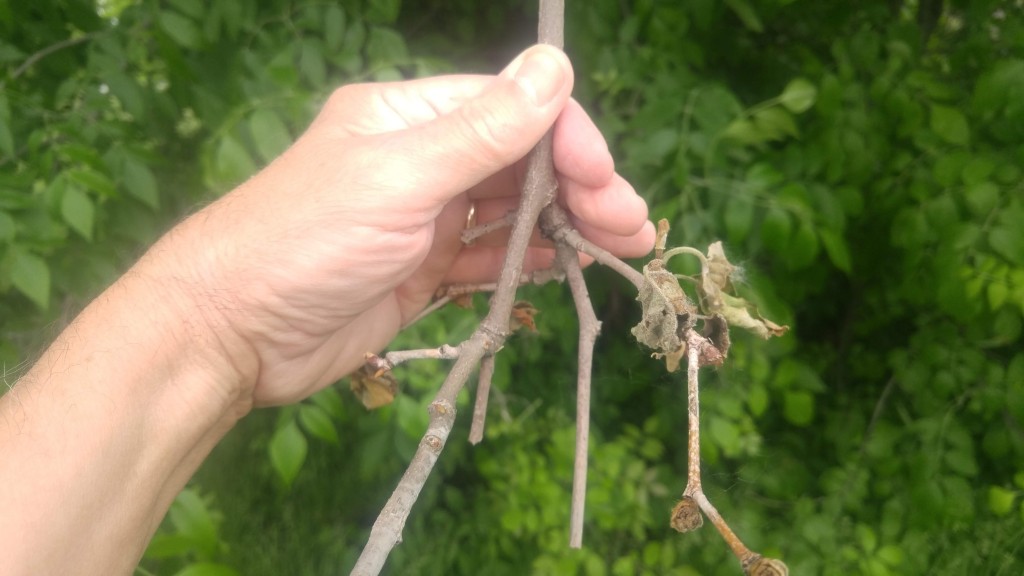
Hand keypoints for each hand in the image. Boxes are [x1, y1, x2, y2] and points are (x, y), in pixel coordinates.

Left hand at [159, 45, 654, 405]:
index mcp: (410, 115)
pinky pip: (490, 257)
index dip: (567, 138)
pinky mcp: (423, 271)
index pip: (511, 109)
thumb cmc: (306, 242)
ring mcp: (424, 218)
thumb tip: (555, 63)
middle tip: (633, 227)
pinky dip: (529, 260)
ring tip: (622, 248)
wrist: (231, 335)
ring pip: (513, 211)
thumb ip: (482, 130)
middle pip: (521, 161)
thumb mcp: (399, 179)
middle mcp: (422, 160)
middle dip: (580, 187)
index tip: (605, 180)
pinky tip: (566, 267)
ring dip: (567, 225)